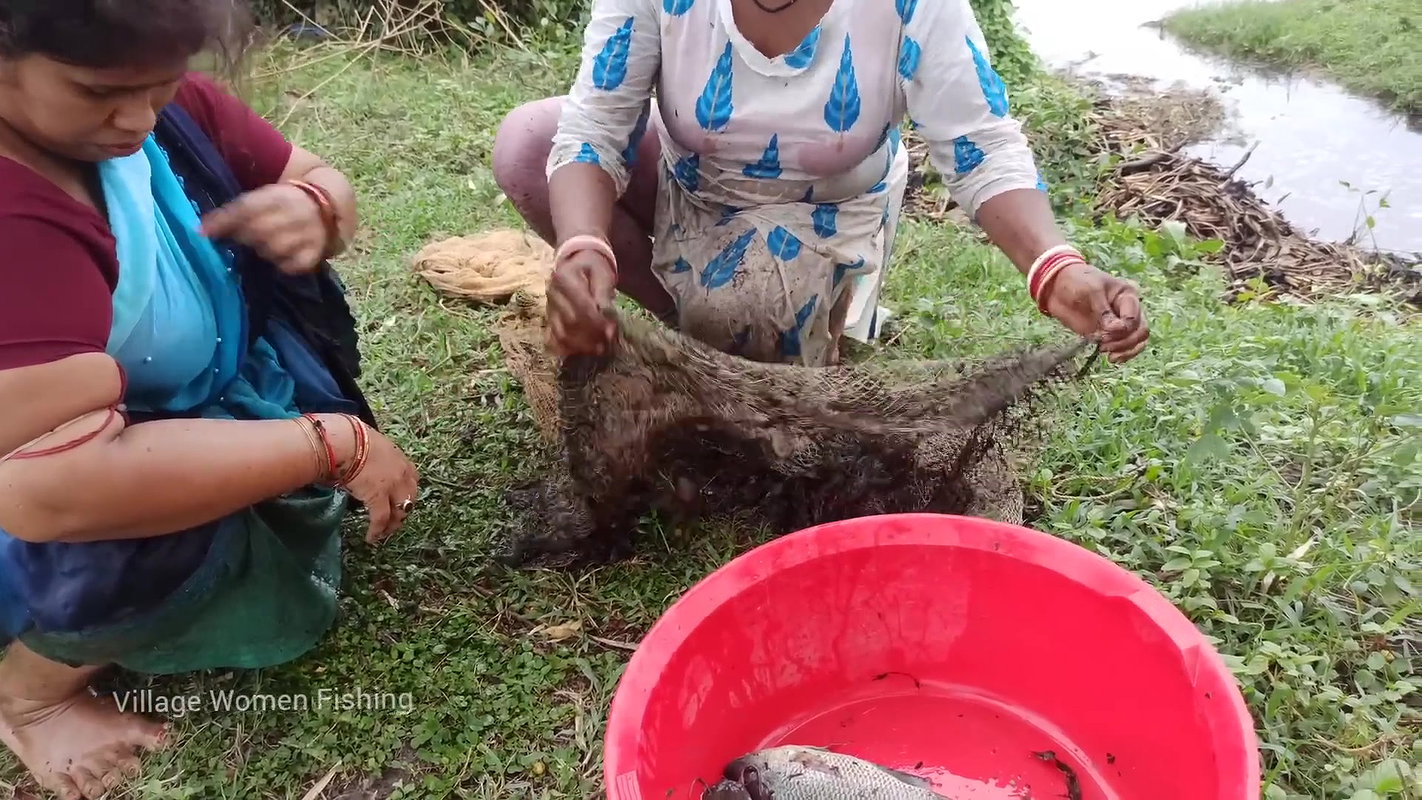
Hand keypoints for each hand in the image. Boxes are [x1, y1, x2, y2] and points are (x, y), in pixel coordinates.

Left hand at [200, 183, 330, 274]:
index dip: (223, 221)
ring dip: (263, 252)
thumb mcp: (262, 198)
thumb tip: (200, 231)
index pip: (246, 208)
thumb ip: (234, 212)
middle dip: (245, 238)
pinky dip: (283, 265)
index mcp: (278, 196)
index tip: (203, 233)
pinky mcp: (316, 252)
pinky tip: (281, 258)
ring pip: (274, 250)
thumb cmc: (283, 204)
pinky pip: (293, 266)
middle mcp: (294, 213)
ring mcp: (307, 233)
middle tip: (244, 239)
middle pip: (258, 231)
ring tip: (265, 246)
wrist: (326, 205)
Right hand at [319, 415, 419, 543]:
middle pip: (410, 497)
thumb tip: (359, 462)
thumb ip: (372, 456)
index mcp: (399, 457)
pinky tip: (371, 537)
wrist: (343, 441)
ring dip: (392, 524)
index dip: (407, 492)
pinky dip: (377, 530)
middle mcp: (401, 472)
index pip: (412, 478)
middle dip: (403, 510)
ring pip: (400, 511)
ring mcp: (392, 486)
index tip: (401, 500)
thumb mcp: (368, 445)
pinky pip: (381, 519)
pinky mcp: (378, 497)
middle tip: (393, 521)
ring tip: (383, 533)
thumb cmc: (348, 438)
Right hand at [546, 249, 617, 356]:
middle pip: (570, 321)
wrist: (576, 261)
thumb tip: (605, 314)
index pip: (580, 305)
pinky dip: (566, 348)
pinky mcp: (549, 318)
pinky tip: (581, 352)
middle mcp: (551, 293)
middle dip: (591, 335)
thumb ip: (603, 293)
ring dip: (581, 345)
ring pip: (561, 332)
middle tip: (608, 343)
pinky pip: (553, 337)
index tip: (611, 332)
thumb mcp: (602, 273)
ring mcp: (548, 307)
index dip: (596, 321)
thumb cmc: (592, 267)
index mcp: (563, 277)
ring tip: (598, 350)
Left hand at [1042, 262, 1149, 362]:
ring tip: (1110, 356)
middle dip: (1125, 342)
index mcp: (1128, 295)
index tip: (1105, 333)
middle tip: (1104, 346)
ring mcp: (1120, 323)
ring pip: (1136, 341)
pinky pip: (1124, 346)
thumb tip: (1116, 331)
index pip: (1135, 317)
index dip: (1124, 329)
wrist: (1058, 287)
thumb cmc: (1077, 282)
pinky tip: (1111, 358)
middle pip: (1140, 331)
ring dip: (1126, 350)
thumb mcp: (1091, 291)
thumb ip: (1103, 311)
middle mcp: (1129, 309)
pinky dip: (1122, 354)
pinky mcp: (1109, 334)